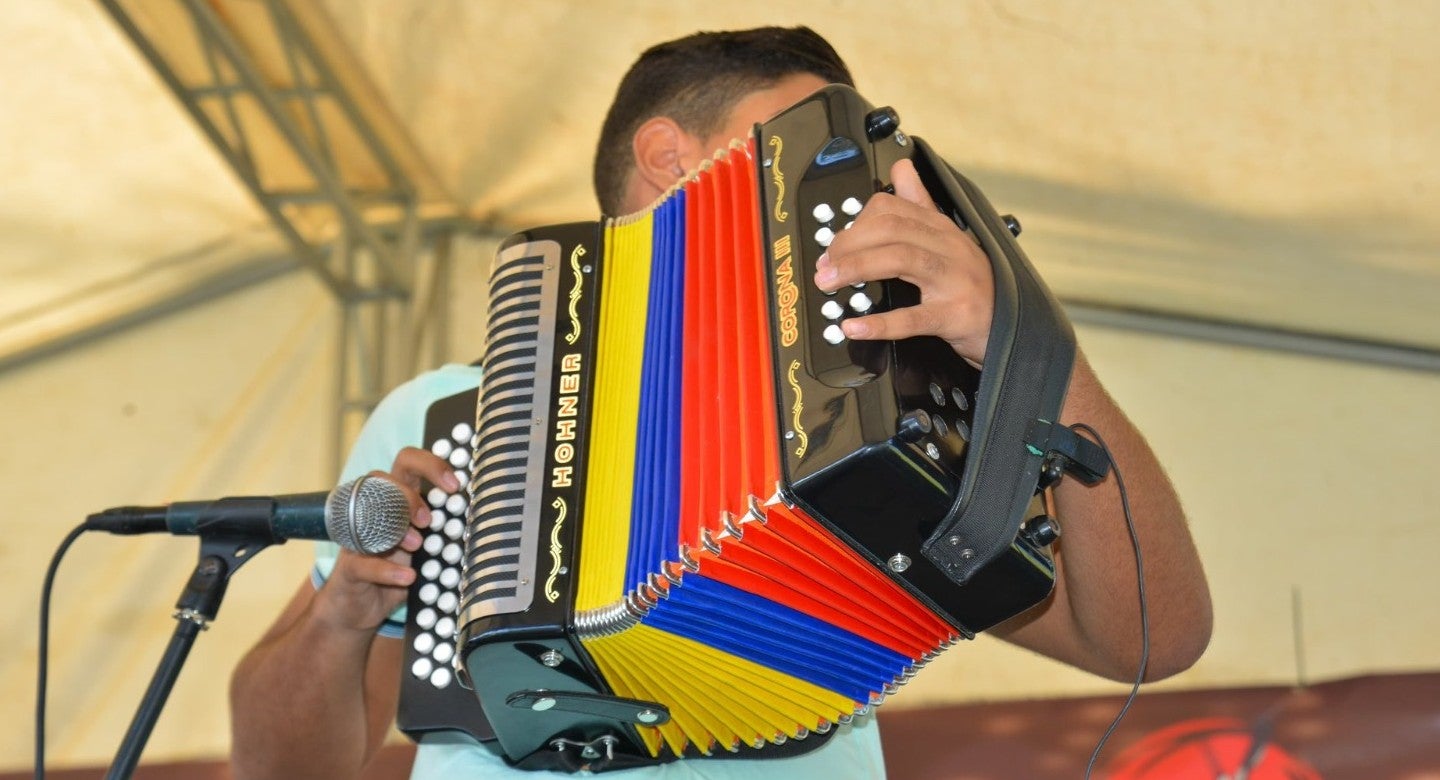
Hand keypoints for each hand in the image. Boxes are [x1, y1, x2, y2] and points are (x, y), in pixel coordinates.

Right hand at [311, 447, 459, 632]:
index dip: (431, 465)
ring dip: (397, 529)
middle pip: (383, 478)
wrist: (361, 609)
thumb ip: (443, 531)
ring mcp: (357, 539)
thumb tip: (479, 520)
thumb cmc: (397, 571)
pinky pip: (363, 562)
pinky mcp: (349, 567)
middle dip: (409, 496)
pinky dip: (388, 569)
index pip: (408, 464)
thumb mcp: (426, 548)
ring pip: (367, 514)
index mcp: (397, 502)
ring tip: (417, 546)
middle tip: (428, 521)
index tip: (455, 485)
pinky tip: (407, 576)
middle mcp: (373, 513)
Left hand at [813, 158, 994, 365]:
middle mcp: (949, 248)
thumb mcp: (948, 239)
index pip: (892, 208)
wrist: (1012, 327)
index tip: (833, 245)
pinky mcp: (956, 315)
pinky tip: (854, 327)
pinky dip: (880, 324)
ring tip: (829, 283)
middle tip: (824, 266)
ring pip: (901, 259)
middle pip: (892, 229)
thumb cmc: (973, 285)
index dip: (855, 223)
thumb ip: (920, 203)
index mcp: (941, 229)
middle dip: (849, 244)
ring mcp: (954, 280)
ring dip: (857, 268)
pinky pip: (913, 317)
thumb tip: (901, 167)